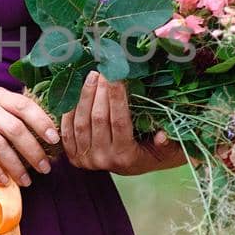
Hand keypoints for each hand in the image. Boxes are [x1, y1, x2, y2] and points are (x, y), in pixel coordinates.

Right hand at [0, 85, 60, 188]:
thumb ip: (8, 115)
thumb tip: (40, 137)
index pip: (25, 106)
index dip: (42, 123)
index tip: (54, 140)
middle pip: (15, 129)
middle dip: (33, 151)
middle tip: (45, 168)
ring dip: (16, 165)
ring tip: (26, 181)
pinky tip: (2, 181)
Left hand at [60, 71, 188, 175]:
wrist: (137, 165)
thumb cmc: (156, 150)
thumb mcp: (167, 148)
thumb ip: (166, 142)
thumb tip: (163, 136)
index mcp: (127, 157)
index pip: (119, 122)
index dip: (116, 97)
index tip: (116, 75)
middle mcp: (105, 160)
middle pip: (98, 119)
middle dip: (100, 91)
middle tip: (103, 70)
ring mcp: (87, 160)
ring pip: (81, 123)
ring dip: (84, 97)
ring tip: (92, 76)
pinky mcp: (74, 157)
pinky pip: (67, 130)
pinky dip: (69, 111)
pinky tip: (75, 92)